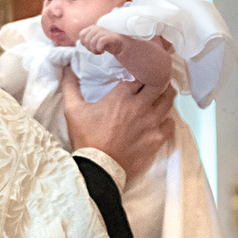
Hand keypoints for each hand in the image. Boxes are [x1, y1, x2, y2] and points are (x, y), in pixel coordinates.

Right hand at [59, 70, 173, 183]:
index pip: (141, 74)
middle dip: (158, 80)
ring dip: (165, 97)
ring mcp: (152, 123)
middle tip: (154, 82)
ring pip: (169, 101)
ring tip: (159, 98)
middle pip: (161, 83)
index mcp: (122, 96)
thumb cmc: (86, 138)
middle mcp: (141, 106)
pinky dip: (166, 120)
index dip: (141, 71)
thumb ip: (70, 86)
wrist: (98, 169)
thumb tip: (66, 68)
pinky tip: (160, 121)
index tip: (138, 73)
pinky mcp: (157, 139)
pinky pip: (170, 123)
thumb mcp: (73, 110)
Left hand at [75, 24, 126, 56]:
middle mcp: (97, 28)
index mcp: (92, 28)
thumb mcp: (94, 39)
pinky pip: (99, 44)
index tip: (91, 46)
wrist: (119, 45)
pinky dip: (100, 50)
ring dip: (95, 50)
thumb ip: (86, 39)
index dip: (85, 43)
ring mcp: (103, 32)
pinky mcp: (108, 37)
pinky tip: (103, 51)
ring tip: (100, 51)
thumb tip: (79, 42)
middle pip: (86, 41)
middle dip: (90, 48)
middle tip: (97, 49)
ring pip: (92, 43)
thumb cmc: (105, 43)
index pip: (82, 35)